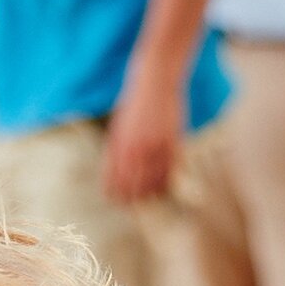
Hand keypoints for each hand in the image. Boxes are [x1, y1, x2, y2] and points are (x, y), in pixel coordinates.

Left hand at [102, 74, 183, 201]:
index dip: (113, 192)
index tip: (114, 199)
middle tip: (131, 205)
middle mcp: (135, 149)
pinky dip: (164, 182)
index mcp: (118, 145)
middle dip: (130, 198)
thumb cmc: (135, 102)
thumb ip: (115, 149)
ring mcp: (154, 146)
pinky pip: (168, 171)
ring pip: (151, 182)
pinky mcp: (172, 142)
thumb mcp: (118, 126)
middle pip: (131, 185)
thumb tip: (113, 173)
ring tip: (147, 199)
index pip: (113, 179)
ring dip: (148, 194)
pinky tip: (162, 187)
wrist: (155, 80)